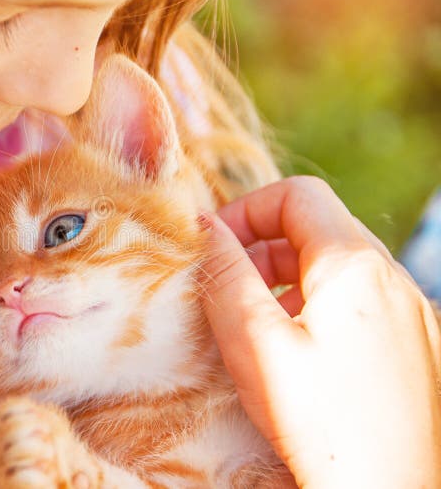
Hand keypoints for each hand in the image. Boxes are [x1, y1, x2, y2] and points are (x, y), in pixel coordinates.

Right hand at [199, 176, 440, 487]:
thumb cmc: (322, 423)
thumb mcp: (254, 341)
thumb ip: (225, 274)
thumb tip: (203, 226)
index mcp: (354, 265)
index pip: (296, 194)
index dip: (245, 210)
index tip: (213, 249)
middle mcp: (392, 278)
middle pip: (317, 227)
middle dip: (261, 246)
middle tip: (224, 287)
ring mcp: (411, 311)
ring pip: (337, 265)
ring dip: (287, 277)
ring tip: (254, 321)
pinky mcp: (415, 343)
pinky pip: (359, 300)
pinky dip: (317, 304)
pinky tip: (295, 349)